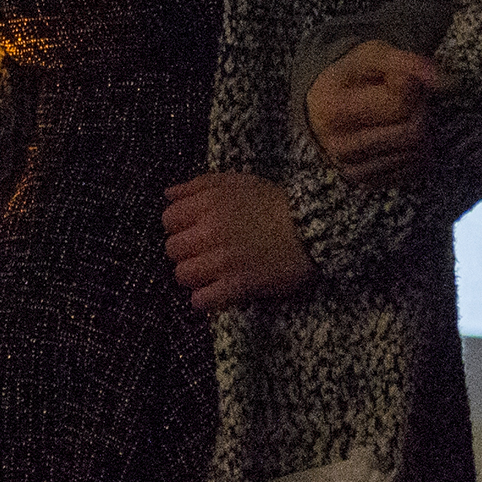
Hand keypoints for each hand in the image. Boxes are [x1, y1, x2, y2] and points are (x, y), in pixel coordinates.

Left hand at [162, 172, 315, 312]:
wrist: (313, 228)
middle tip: (202, 253)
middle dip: (184, 252)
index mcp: (210, 204)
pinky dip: (205, 299)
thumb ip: (199, 185)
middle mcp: (211, 231)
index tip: (191, 230)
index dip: (178, 226)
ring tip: (209, 273)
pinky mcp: (238, 285)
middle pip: (172, 249)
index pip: (168, 219)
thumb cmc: (274, 202)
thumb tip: (168, 194)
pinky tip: (216, 292)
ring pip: (183, 275)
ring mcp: (223, 260)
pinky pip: (202, 300)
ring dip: (194, 276)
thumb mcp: (238, 181)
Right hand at [306, 40, 439, 189]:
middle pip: (413, 132)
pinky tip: (402, 134)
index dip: (414, 88)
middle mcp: (338, 145)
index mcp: (333, 109)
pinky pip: (413, 170)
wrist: (326, 103)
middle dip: (422, 111)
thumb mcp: (374, 55)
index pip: (400, 105)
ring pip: (417, 153)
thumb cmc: (354, 75)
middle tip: (413, 98)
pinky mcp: (368, 183)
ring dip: (422, 131)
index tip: (406, 78)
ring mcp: (352, 169)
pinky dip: (416, 151)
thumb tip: (439, 82)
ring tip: (405, 114)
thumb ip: (406, 62)